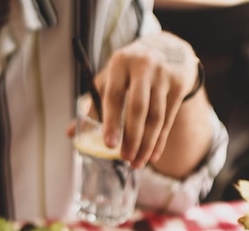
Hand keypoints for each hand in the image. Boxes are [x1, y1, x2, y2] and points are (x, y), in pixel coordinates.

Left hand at [95, 32, 203, 170]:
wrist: (167, 48)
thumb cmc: (130, 71)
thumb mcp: (110, 79)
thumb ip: (93, 105)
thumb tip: (69, 134)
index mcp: (119, 63)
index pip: (114, 96)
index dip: (111, 122)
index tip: (109, 145)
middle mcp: (143, 66)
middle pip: (138, 108)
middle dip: (132, 137)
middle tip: (126, 159)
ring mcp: (163, 75)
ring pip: (156, 117)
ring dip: (147, 144)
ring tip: (138, 163)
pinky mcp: (178, 84)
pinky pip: (168, 119)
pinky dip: (160, 140)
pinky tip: (152, 155)